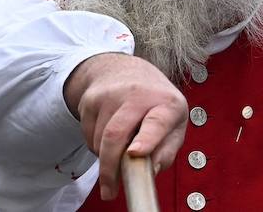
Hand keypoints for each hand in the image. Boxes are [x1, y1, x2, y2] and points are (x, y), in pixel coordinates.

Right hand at [65, 53, 187, 201]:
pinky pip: (88, 136)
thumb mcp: (174, 124)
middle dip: (110, 168)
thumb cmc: (155, 103)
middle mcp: (138, 94)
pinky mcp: (91, 99)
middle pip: (116, 135)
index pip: (156, 121)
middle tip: (110, 191)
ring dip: (105, 157)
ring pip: (99, 140)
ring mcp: (111, 94)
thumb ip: (166, 152)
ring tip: (118, 152)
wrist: (125, 70)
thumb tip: (150, 172)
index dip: (146, 139)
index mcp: (166, 103)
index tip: (135, 154)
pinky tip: (108, 136)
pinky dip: (96, 146)